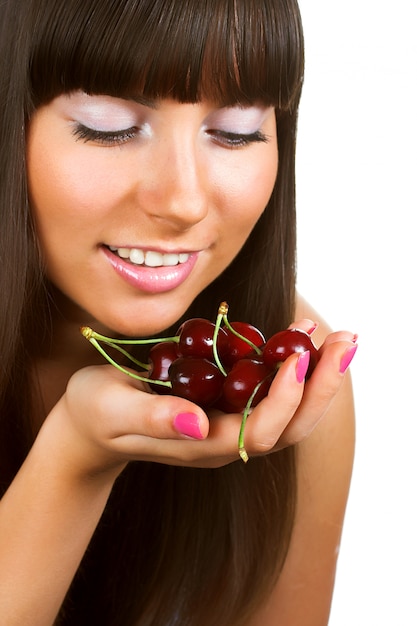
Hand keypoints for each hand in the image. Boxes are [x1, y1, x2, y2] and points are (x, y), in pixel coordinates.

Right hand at [43, 320, 355, 475]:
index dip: (284, 399)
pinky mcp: (224, 401)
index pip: (258, 431)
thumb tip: (198, 422)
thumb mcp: (115, 410)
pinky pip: (267, 387)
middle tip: (347, 342)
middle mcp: (224, 438)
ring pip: (287, 408)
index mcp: (202, 445)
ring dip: (317, 375)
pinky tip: (300, 333)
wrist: (91, 424)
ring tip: (340, 339)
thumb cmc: (96, 414)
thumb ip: (155, 418)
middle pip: (288, 424)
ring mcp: (227, 421)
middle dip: (322, 387)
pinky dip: (290, 362)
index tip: (300, 360)